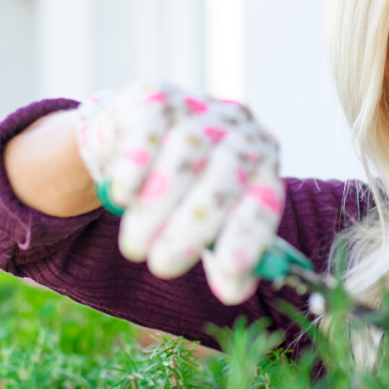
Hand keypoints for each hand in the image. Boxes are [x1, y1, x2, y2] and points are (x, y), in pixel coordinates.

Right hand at [73, 83, 284, 304]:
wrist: (137, 137)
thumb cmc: (184, 190)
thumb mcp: (210, 223)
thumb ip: (225, 257)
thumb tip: (236, 292)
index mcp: (263, 163)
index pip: (264, 201)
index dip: (248, 237)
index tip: (230, 271)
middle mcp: (238, 130)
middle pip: (223, 180)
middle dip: (190, 231)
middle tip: (162, 267)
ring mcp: (198, 107)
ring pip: (182, 157)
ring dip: (155, 209)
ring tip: (135, 246)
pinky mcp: (156, 95)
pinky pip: (148, 131)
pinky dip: (135, 167)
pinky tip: (123, 195)